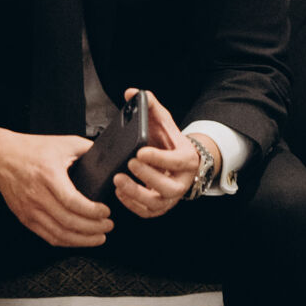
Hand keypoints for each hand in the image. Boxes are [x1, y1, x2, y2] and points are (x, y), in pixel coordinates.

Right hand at [0, 125, 111, 246]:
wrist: (0, 157)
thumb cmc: (30, 150)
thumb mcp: (62, 143)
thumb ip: (86, 149)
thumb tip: (107, 157)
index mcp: (48, 176)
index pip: (73, 202)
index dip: (92, 211)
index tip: (106, 211)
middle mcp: (37, 195)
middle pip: (68, 222)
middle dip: (93, 228)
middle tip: (108, 226)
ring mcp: (30, 210)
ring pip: (59, 234)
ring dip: (82, 240)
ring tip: (98, 237)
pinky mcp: (26, 218)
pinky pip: (48, 236)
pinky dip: (66, 242)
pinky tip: (79, 239)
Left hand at [114, 91, 202, 217]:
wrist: (178, 162)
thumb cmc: (169, 142)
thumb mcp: (163, 121)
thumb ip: (150, 106)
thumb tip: (131, 93)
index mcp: (187, 159)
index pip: (176, 161)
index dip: (158, 158)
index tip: (140, 151)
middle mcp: (182, 182)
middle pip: (168, 187)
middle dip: (147, 176)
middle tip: (128, 163)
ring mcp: (171, 197)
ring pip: (157, 203)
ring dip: (136, 193)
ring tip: (118, 180)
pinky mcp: (160, 207)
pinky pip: (146, 212)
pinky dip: (132, 204)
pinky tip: (119, 191)